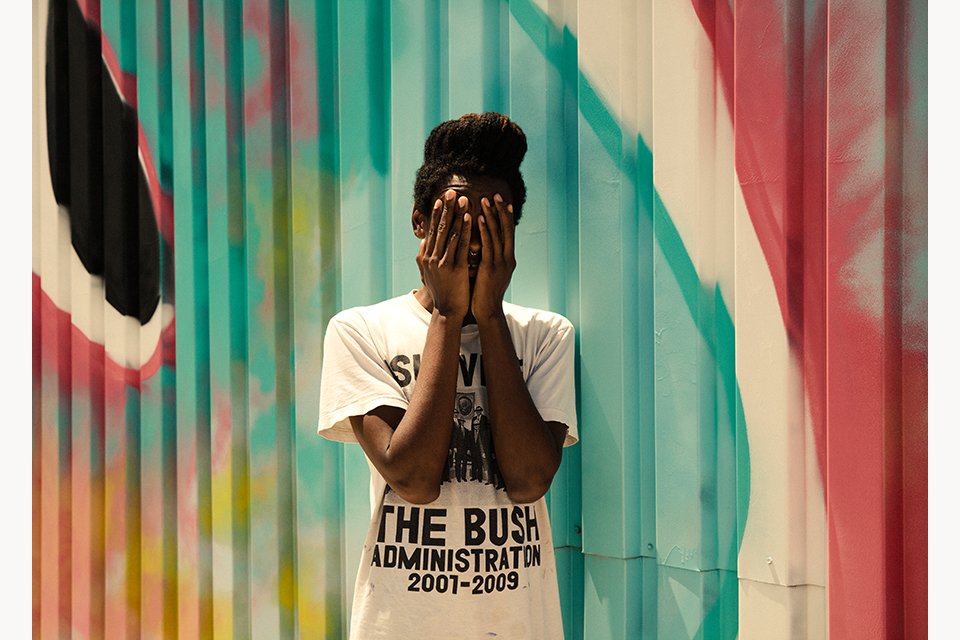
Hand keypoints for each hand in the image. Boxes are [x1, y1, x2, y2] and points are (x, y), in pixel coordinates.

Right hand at [417, 190, 471, 318]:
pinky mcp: (455, 268)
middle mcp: (432, 257)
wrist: (448, 311)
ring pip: (450, 233)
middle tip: (451, 192)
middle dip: (446, 208)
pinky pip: (461, 245)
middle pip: (439, 228)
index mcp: (427, 257)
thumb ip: (426, 257)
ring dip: (456, 215)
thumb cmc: (442, 292)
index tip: (441, 199)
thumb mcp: (429, 273)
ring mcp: (443, 262)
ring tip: (463, 200)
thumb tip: (423, 242)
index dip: (436, 214)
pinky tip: (470, 218)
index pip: (432, 230)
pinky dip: (465, 230)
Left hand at [471, 193, 514, 320]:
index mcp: (508, 259)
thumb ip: (488, 258)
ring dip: (491, 216)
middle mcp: (508, 258)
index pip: (508, 232)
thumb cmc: (484, 292)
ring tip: (485, 200)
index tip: (502, 201)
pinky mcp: (490, 268)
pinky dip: (484, 231)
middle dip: (501, 210)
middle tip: (496, 194)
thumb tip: (481, 246)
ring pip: (497, 234)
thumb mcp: (489, 272)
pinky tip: (479, 219)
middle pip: (506, 229)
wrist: (486, 311)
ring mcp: (500, 263)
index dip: (505, 216)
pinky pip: (487, 245)